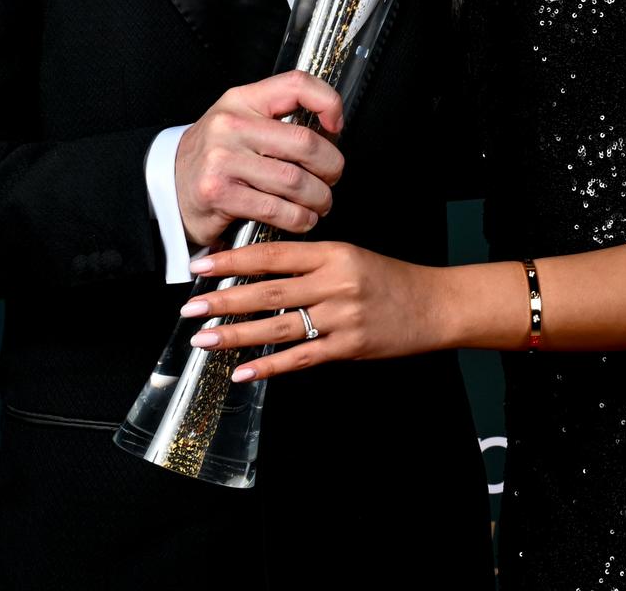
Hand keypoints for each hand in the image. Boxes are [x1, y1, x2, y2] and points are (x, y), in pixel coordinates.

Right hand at [173, 72, 344, 247]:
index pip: (296, 85)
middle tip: (332, 178)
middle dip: (331, 166)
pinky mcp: (219, 194)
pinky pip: (276, 209)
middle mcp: (231, 125)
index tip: (336, 126)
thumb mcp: (241, 121)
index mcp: (242, 100)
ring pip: (295, 181)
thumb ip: (279, 118)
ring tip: (320, 203)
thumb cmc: (216, 156)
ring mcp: (223, 160)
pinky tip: (302, 219)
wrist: (168, 187)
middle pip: (305, 142)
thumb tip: (332, 129)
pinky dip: (299, 219)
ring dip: (319, 198)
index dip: (328, 102)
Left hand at [178, 241, 444, 382]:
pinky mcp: (349, 347)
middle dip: (224, 299)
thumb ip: (310, 264)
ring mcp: (342, 317)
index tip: (202, 266)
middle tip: (190, 306)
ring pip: (278, 326)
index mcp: (333, 253)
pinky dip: (270, 366)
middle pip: (269, 291)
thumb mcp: (351, 256)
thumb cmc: (391, 280)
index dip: (234, 260)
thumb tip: (258, 273)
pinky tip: (243, 372)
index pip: (273, 254)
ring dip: (236, 334)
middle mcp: (335, 282)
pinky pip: (301, 358)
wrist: (436, 305)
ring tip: (204, 339)